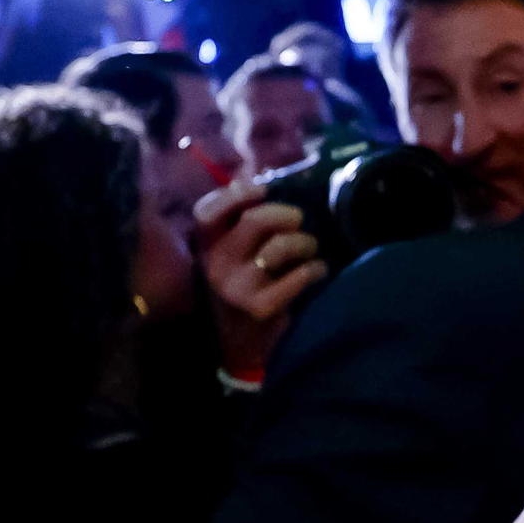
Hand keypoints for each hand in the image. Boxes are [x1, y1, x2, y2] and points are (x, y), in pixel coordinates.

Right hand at [195, 178, 326, 376]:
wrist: (242, 346)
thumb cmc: (245, 288)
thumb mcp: (235, 255)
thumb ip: (239, 219)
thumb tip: (252, 176)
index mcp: (206, 248)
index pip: (206, 212)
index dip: (234, 195)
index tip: (262, 190)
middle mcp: (216, 265)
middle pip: (255, 221)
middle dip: (286, 215)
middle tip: (299, 221)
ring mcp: (236, 287)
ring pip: (279, 247)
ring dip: (305, 243)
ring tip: (309, 249)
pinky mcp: (260, 307)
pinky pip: (298, 276)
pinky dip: (315, 269)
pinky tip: (317, 271)